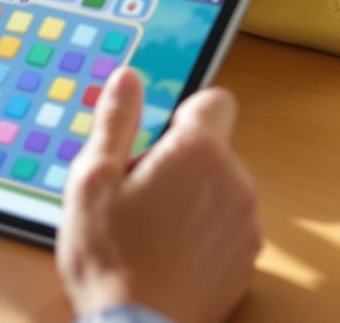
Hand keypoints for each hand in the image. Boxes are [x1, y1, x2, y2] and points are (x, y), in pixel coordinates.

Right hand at [57, 70, 261, 322]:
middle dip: (181, 163)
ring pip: (222, 190)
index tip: (158, 139)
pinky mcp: (247, 260)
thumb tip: (128, 79)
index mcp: (198, 153)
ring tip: (152, 230)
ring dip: (195, 199)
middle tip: (140, 194)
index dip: (185, 114)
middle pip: (214, 150)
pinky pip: (228, 228)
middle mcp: (234, 183)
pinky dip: (205, 234)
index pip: (215, 101)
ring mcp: (245, 224)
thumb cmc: (111, 259)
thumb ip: (115, 121)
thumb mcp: (92, 180)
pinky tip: (170, 256)